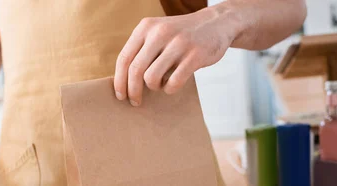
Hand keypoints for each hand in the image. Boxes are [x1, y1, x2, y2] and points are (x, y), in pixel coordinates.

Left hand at [114, 12, 235, 105]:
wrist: (217, 22)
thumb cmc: (181, 34)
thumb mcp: (158, 32)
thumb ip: (141, 50)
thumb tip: (122, 81)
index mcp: (146, 27)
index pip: (124, 58)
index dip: (119, 80)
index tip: (120, 95)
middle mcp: (160, 33)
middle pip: (135, 70)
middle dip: (132, 91)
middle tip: (135, 102)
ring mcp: (179, 43)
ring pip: (152, 78)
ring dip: (154, 87)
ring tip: (160, 85)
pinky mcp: (195, 55)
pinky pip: (174, 82)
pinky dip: (170, 89)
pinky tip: (172, 85)